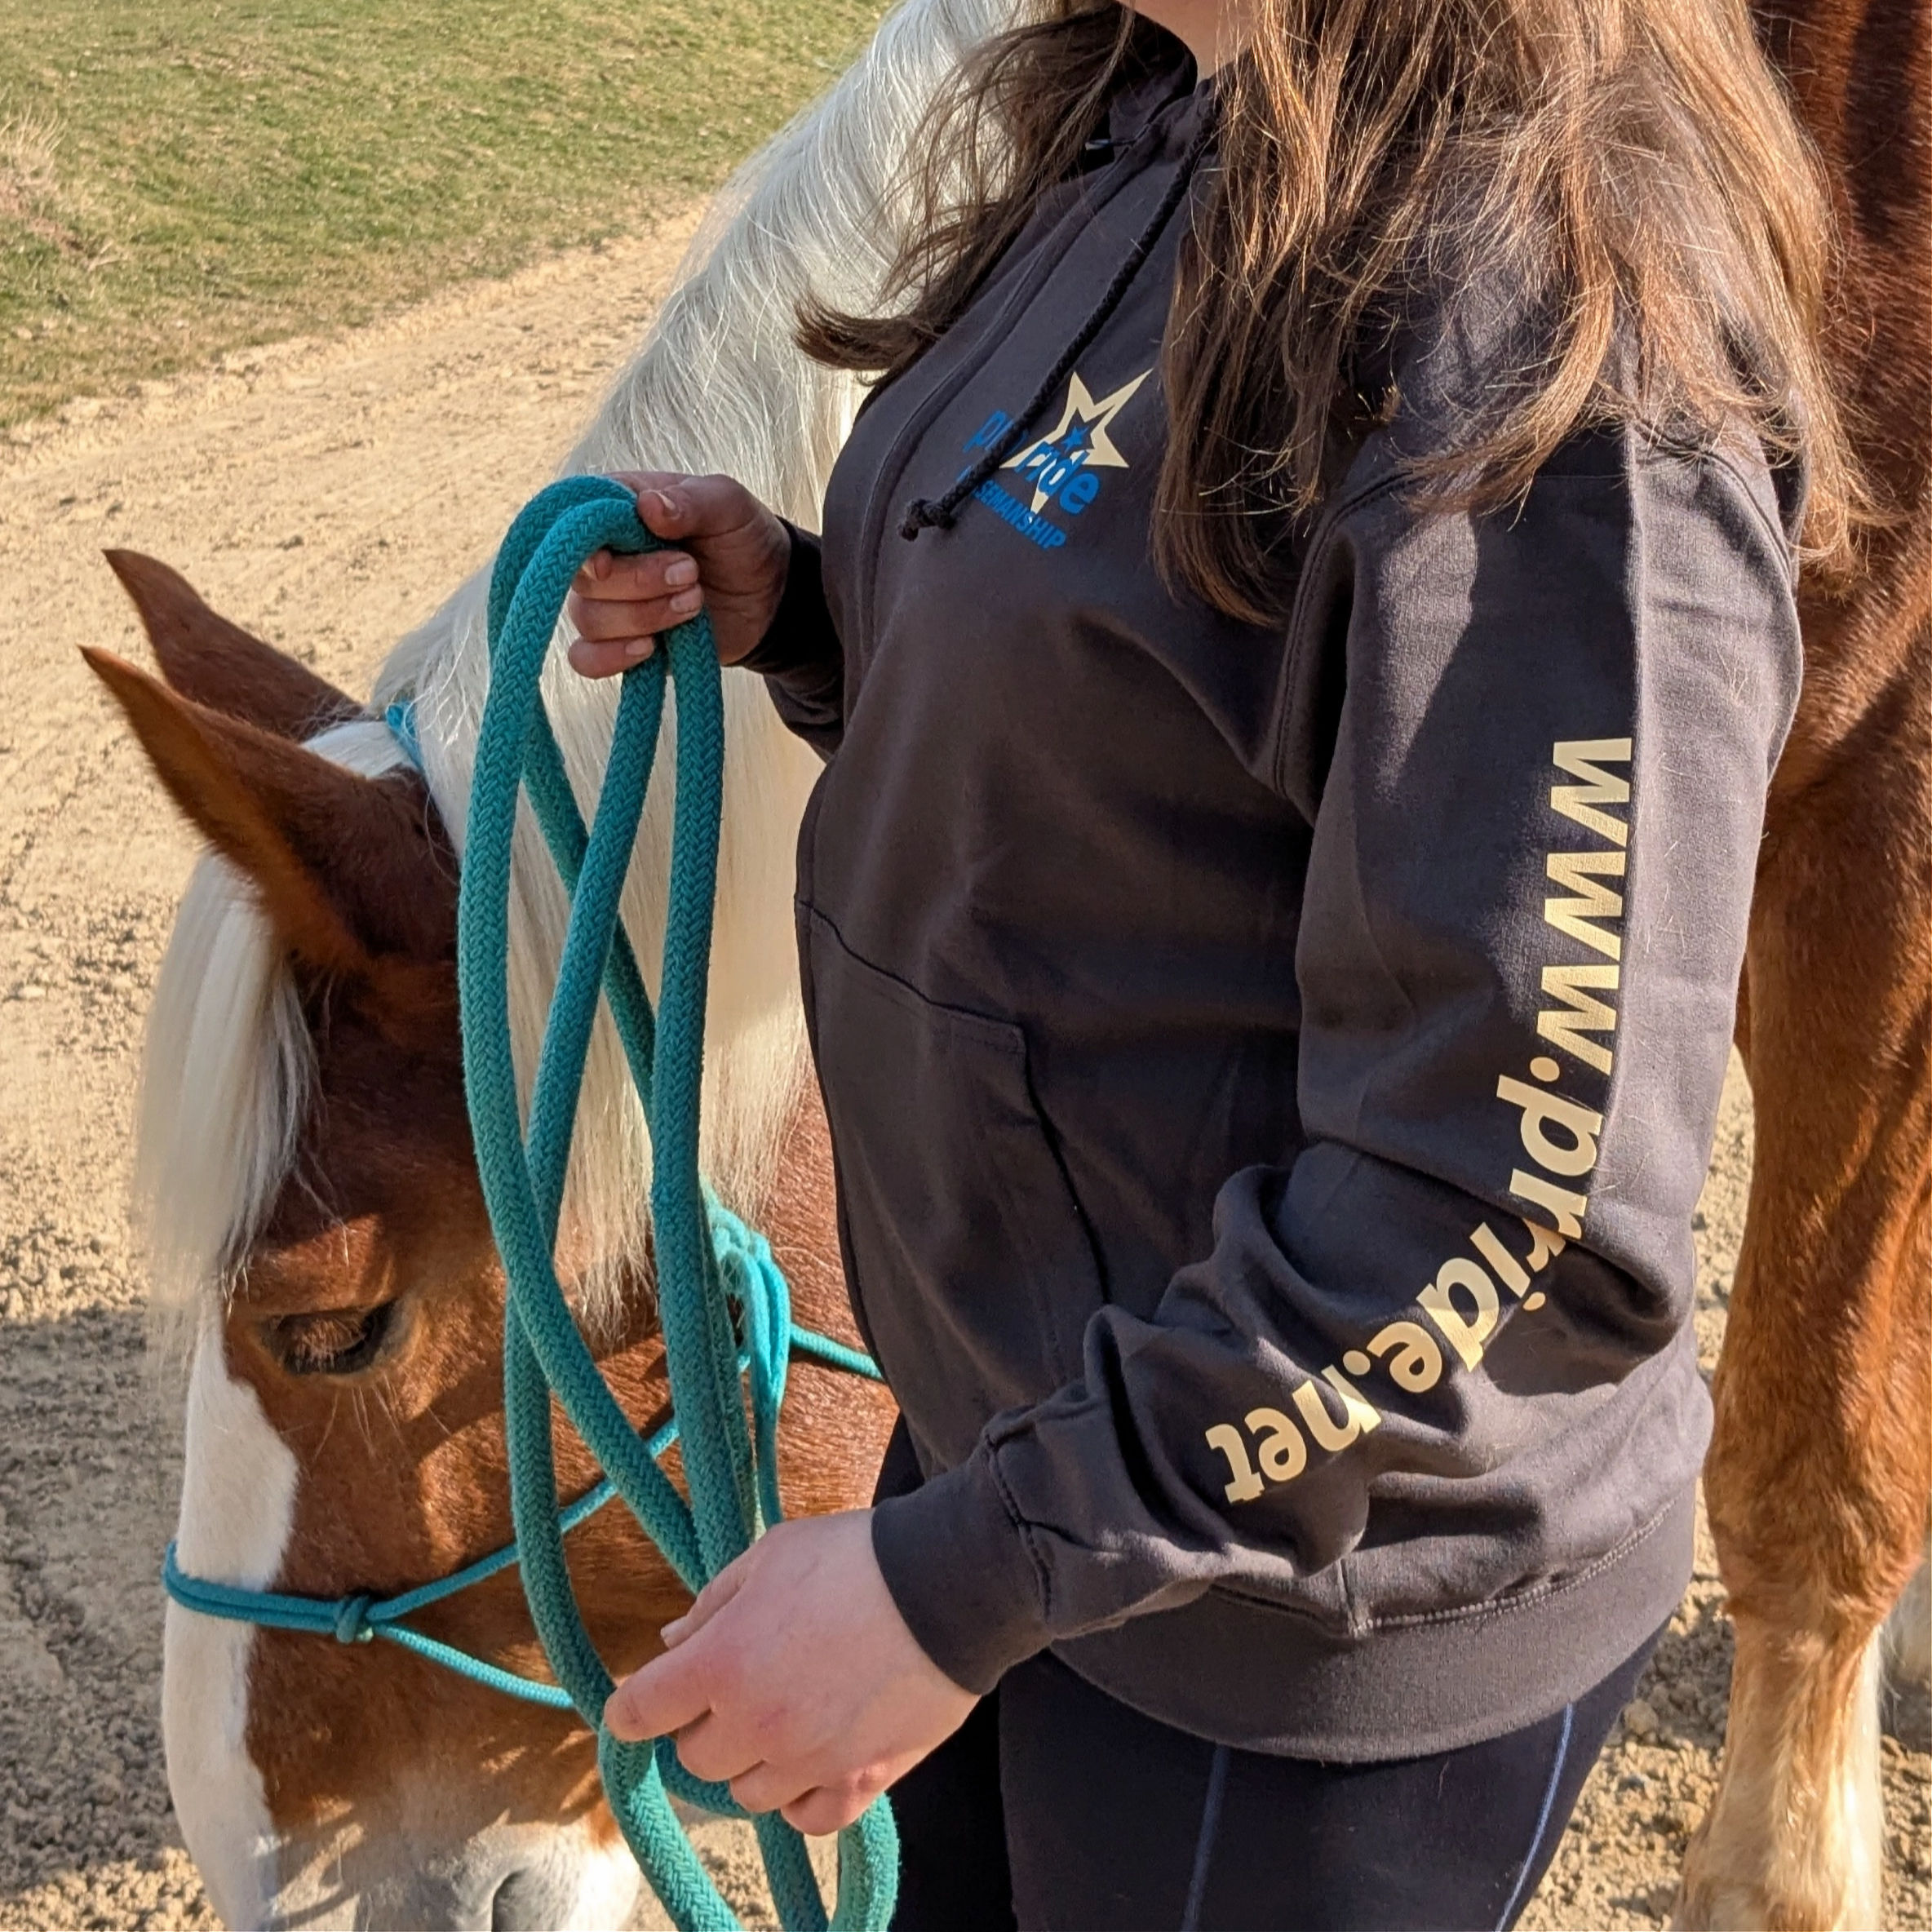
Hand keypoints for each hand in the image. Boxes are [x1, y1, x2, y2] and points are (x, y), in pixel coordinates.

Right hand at [565, 470, 790, 675]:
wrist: (769, 595)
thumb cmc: (741, 538)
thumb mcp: (728, 505)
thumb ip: (690, 501)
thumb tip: (647, 505)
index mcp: (616, 507)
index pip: (573, 521)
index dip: (585, 546)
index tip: (611, 561)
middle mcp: (602, 553)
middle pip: (584, 577)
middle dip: (639, 582)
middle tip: (692, 574)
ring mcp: (607, 600)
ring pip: (588, 618)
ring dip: (643, 617)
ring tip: (694, 604)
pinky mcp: (619, 642)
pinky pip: (585, 659)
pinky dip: (611, 658)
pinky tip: (650, 649)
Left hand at [603, 1510, 976, 1834]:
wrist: (948, 1583)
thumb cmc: (855, 1556)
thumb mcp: (772, 1554)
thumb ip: (714, 1603)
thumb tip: (674, 1641)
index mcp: (722, 1662)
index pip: (639, 1711)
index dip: (634, 1704)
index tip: (646, 1698)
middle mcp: (756, 1723)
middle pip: (695, 1758)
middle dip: (704, 1723)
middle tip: (735, 1687)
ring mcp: (809, 1760)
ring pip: (747, 1793)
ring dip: (752, 1761)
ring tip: (783, 1717)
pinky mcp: (861, 1781)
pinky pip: (807, 1818)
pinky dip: (801, 1797)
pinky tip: (813, 1761)